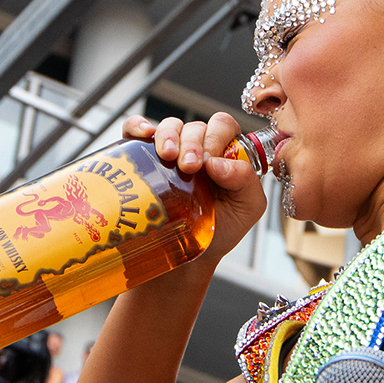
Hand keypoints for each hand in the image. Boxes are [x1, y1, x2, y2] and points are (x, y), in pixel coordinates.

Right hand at [123, 113, 268, 264]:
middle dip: (192, 143)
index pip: (223, 126)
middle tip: (188, 167)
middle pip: (195, 127)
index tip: (208, 164)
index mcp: (225, 153)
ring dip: (168, 136)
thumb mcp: (247, 209)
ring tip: (167, 156)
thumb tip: (218, 164)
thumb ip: (247, 182)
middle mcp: (198, 147)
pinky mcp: (143, 157)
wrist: (187, 256)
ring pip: (169, 126)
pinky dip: (138, 126)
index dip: (216, 138)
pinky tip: (144, 135)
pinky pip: (136, 129)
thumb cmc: (219, 230)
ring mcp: (170, 151)